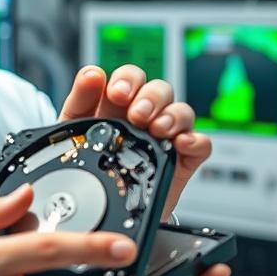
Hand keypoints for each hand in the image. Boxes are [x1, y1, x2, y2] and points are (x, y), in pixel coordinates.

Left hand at [58, 64, 211, 221]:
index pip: (132, 77)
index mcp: (119, 102)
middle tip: (136, 115)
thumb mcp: (75, 126)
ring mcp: (165, 135)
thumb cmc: (85, 157)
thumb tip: (92, 73)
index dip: (128, 79)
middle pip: (160, 90)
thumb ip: (80, 97)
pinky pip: (200, 143)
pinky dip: (195, 140)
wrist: (96, 202)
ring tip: (157, 129)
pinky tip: (181, 143)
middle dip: (150, 98)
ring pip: (182, 111)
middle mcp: (146, 114)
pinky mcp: (182, 160)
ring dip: (172, 116)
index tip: (118, 93)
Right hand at [59, 64, 229, 275]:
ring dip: (133, 87)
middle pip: (164, 103)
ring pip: (134, 86)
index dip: (189, 135)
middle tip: (147, 121)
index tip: (177, 142)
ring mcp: (108, 125)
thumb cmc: (106, 248)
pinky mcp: (76, 118)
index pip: (191, 141)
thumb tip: (217, 275)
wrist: (59, 244)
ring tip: (122, 102)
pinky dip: (92, 80)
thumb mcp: (146, 270)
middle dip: (160, 105)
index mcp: (165, 172)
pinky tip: (94, 81)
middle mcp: (140, 142)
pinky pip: (87, 89)